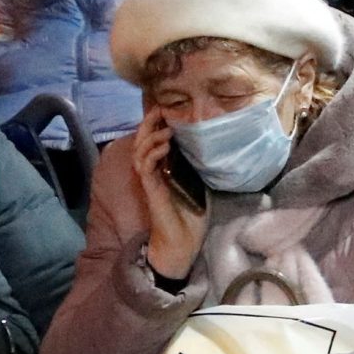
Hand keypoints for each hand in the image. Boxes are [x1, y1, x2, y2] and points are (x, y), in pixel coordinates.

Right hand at [132, 110, 207, 282]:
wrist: (180, 244)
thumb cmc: (190, 219)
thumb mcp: (199, 187)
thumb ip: (197, 169)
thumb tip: (212, 151)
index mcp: (162, 172)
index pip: (153, 143)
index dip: (155, 126)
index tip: (165, 110)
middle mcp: (152, 174)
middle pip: (141, 142)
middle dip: (148, 124)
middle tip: (159, 109)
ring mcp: (149, 182)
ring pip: (140, 152)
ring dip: (152, 136)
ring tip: (166, 127)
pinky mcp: (151, 190)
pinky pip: (145, 167)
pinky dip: (153, 153)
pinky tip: (164, 145)